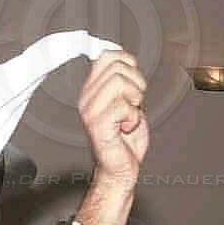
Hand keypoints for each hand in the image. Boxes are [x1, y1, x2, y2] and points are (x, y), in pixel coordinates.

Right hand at [78, 51, 147, 187]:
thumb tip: (127, 61)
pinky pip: (123, 106)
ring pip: (120, 83)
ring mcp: (90, 111)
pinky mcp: (98, 125)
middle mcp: (87, 98)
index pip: (108, 56)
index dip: (129, 65)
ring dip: (134, 101)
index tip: (133, 85)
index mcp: (92, 89)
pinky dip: (133, 118)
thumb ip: (125, 81)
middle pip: (118, 67)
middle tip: (133, 105)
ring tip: (129, 116)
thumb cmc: (125, 140)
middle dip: (136, 85)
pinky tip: (127, 127)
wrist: (121, 168)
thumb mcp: (128, 102)